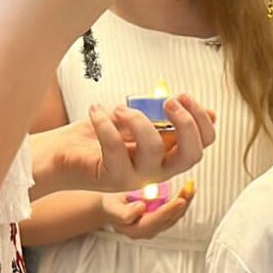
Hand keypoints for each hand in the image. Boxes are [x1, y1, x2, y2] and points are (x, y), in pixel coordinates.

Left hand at [56, 97, 216, 193]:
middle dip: (186, 124)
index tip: (181, 95)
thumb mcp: (139, 119)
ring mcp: (136, 177)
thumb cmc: (101, 133)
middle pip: (191, 155)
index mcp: (168, 155)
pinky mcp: (112, 178)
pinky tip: (96, 110)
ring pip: (154, 149)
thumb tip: (210, 112)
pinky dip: (105, 122)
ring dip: (138, 119)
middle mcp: (157, 170)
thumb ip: (168, 117)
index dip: (200, 119)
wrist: (61, 153)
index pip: (202, 144)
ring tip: (119, 108)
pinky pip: (115, 148)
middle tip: (168, 101)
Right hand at [101, 180, 197, 239]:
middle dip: (181, 204)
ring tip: (191, 186)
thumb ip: (124, 212)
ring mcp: (155, 226)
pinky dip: (182, 200)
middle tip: (189, 189)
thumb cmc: (110, 204)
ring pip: (174, 216)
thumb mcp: (111, 206)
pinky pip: (175, 212)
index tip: (180, 200)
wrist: (110, 206)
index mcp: (135, 230)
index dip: (169, 210)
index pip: (155, 221)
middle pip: (169, 219)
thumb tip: (140, 208)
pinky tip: (187, 189)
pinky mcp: (160, 220)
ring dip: (185, 201)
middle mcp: (147, 231)